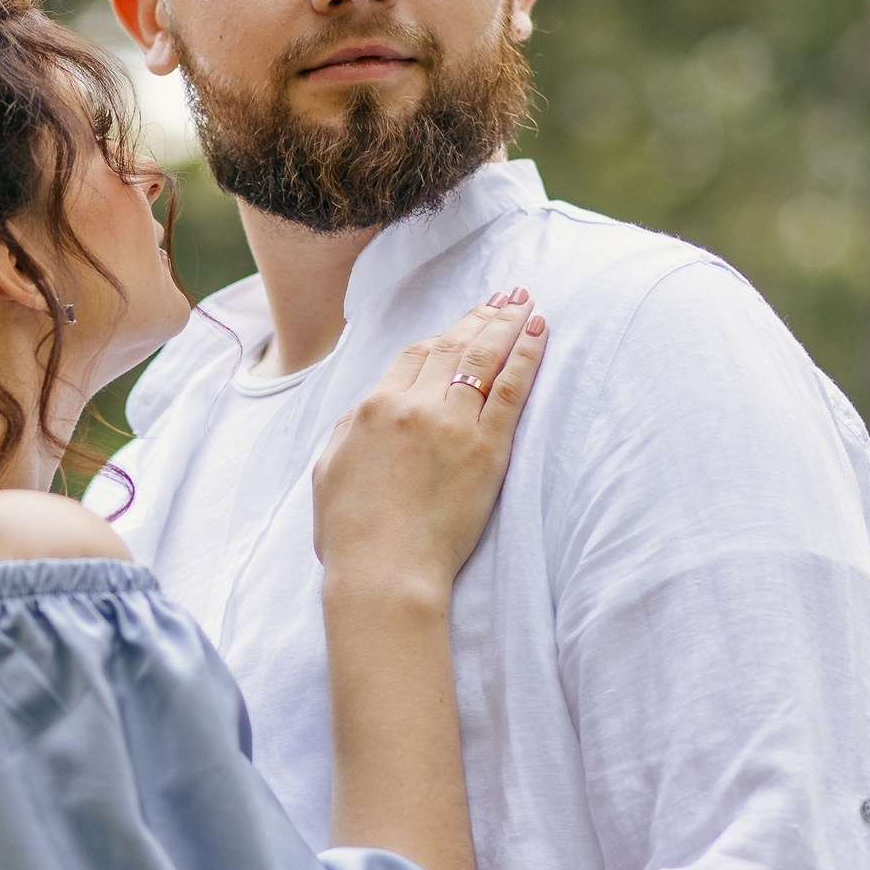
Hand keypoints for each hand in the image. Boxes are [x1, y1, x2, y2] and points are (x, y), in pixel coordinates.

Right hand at [313, 289, 546, 597]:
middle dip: (480, 318)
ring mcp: (450, 423)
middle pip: (451, 347)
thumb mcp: (329, 471)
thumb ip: (349, 432)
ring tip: (525, 301)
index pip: (414, 356)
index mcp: (372, 407)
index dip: (443, 336)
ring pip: (482, 358)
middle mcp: (412, 405)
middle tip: (505, 296)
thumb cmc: (351, 535)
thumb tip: (364, 413)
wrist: (382, 572)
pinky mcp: (486, 448)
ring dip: (506, 324)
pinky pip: (511, 388)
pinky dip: (526, 354)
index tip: (462, 325)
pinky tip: (539, 331)